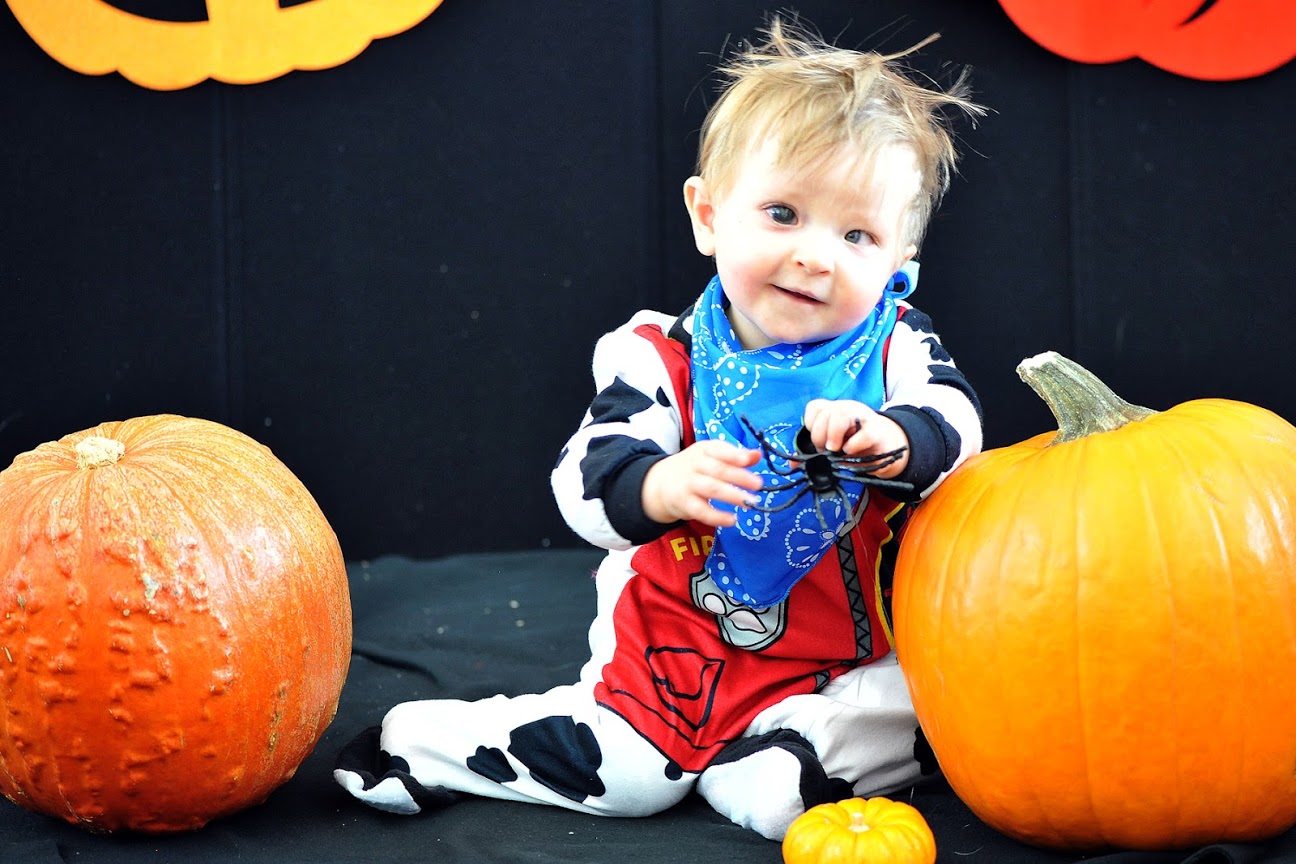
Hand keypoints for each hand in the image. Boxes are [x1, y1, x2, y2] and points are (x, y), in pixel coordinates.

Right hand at [642, 440, 762, 527]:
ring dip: (732, 495)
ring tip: (750, 502)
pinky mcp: (684, 504)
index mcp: (704, 450)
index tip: (747, 459)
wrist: (661, 483)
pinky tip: (732, 520)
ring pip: (711, 488)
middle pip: (718, 469)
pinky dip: (717, 517)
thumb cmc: (696, 468)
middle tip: (758, 484)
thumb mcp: (713, 456)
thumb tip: (758, 455)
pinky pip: (701, 511)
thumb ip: (736, 456)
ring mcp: (688, 484)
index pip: (718, 449)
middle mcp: (694, 465)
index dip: (733, 454)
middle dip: (739, 476)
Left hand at [803, 399, 909, 478]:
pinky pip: (863, 434)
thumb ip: (813, 452)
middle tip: (826, 450)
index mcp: (834, 411)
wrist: (886, 448)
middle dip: (819, 436)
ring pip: (841, 414)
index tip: (816, 441)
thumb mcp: (833, 447)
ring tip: (835, 450)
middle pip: (826, 412)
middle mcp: (847, 409)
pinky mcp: (877, 432)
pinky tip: (851, 451)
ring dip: (832, 435)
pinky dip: (853, 446)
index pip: (815, 408)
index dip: (811, 425)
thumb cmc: (856, 446)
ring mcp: (863, 417)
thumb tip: (792, 465)